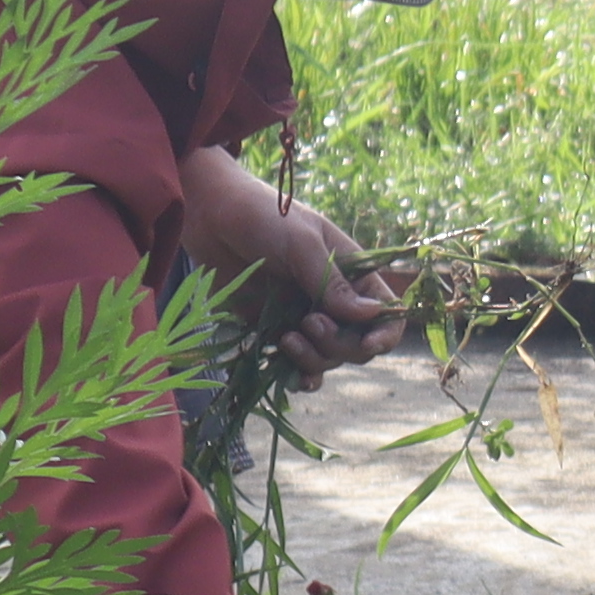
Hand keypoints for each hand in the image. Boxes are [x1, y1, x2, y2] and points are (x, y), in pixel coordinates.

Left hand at [172, 149, 400, 382]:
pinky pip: (296, 363)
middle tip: (308, 323)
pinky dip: (298, 375)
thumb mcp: (301, 243)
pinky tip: (294, 379)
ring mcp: (304, 315)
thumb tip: (371, 315)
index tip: (368, 345)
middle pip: (357, 342)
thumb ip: (332, 282)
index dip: (384, 332)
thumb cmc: (262, 215)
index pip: (385, 311)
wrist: (209, 214)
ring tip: (287, 339)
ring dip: (314, 359)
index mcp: (352, 272)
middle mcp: (333, 299)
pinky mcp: (274, 328)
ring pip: (327, 357)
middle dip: (338, 344)